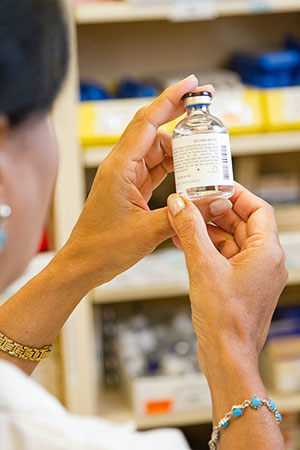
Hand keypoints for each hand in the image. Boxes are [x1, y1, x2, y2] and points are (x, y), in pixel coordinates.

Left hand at [61, 76, 231, 289]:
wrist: (83, 264)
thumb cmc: (103, 248)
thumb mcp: (148, 232)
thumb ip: (183, 215)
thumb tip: (215, 202)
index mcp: (120, 168)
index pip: (148, 123)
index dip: (170, 100)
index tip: (191, 84)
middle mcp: (121, 166)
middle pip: (152, 130)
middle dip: (177, 114)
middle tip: (204, 104)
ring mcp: (125, 177)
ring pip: (155, 150)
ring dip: (178, 146)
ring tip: (203, 146)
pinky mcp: (130, 189)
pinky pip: (154, 168)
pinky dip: (172, 165)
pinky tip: (188, 166)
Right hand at [167, 183, 287, 373]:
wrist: (226, 358)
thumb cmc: (225, 321)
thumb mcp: (202, 266)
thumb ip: (190, 231)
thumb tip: (180, 205)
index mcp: (267, 252)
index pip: (257, 208)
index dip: (235, 194)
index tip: (214, 186)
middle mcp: (265, 261)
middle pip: (242, 223)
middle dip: (215, 211)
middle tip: (192, 203)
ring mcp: (253, 274)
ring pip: (231, 240)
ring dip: (207, 230)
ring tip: (182, 221)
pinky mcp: (239, 284)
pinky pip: (224, 257)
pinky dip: (206, 247)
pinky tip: (184, 242)